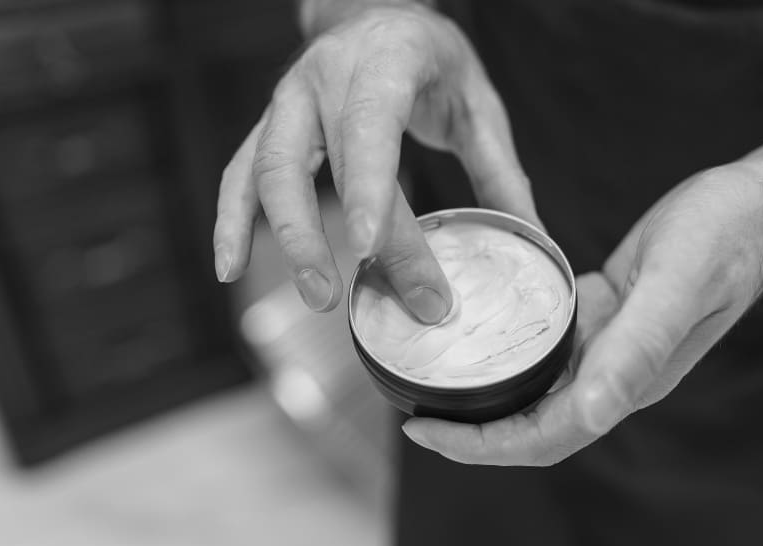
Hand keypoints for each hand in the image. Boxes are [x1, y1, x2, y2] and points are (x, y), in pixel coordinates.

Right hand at [213, 4, 535, 320]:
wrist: (378, 14)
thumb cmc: (430, 60)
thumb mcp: (476, 102)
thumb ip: (499, 170)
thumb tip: (531, 241)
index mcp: (384, 61)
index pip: (370, 127)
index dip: (368, 189)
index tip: (372, 251)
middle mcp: (326, 76)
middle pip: (321, 163)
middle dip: (337, 236)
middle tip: (357, 300)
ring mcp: (288, 100)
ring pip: (268, 170)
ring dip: (288, 237)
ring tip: (316, 296)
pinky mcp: (271, 125)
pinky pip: (240, 173)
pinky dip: (232, 220)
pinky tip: (231, 267)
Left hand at [402, 163, 762, 464]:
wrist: (756, 205)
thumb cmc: (724, 239)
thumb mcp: (675, 285)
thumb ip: (636, 351)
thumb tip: (591, 413)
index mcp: (629, 380)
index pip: (547, 436)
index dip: (484, 446)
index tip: (424, 432)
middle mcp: (615, 373)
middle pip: (534, 425)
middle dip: (472, 433)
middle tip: (411, 415)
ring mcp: (610, 346)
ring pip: (538, 389)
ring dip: (485, 394)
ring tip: (428, 378)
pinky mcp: (605, 314)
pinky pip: (548, 346)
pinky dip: (507, 348)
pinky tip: (475, 329)